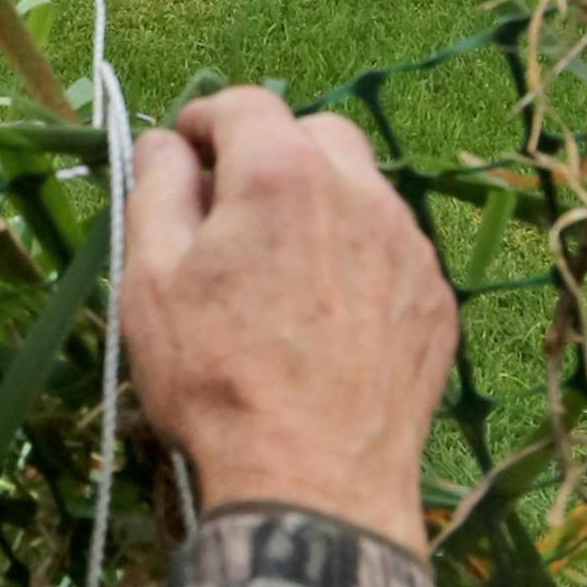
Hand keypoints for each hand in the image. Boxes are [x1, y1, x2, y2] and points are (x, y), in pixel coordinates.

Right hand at [120, 88, 455, 556]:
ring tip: (280, 271)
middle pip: (314, 134)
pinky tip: (326, 317)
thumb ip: (155, 190)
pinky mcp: (435, 298)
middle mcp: (359, 192)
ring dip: (318, 205)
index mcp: (280, 174)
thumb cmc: (216, 379)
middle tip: (231, 210)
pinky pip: (391, 249)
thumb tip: (165, 143)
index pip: (243, 104)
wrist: (314, 483)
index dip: (203, 120)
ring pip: (361, 190)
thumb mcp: (151, 281)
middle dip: (270, 153)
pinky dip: (357, 258)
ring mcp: (408, 245)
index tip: (182, 153)